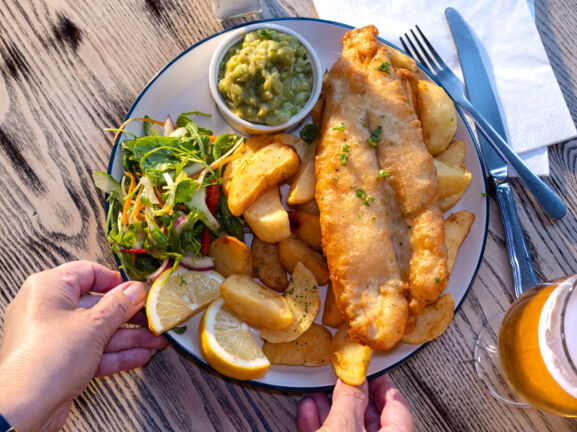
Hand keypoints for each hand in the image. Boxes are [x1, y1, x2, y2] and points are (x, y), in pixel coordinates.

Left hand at [0, 261, 167, 431]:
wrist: (22, 409)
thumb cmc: (46, 359)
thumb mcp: (94, 325)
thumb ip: (120, 305)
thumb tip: (136, 290)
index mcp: (49, 288)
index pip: (88, 272)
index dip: (117, 281)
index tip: (139, 290)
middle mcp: (48, 309)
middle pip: (97, 305)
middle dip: (129, 315)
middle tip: (152, 317)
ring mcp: (53, 337)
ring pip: (98, 331)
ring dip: (128, 337)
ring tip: (155, 341)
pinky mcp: (59, 361)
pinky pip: (92, 351)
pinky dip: (115, 354)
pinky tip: (139, 356)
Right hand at [297, 374, 414, 431]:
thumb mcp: (342, 426)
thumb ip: (349, 399)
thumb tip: (352, 379)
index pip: (398, 407)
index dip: (383, 383)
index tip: (371, 369)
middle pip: (372, 419)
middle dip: (351, 397)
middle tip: (342, 379)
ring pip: (349, 430)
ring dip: (331, 410)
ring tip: (317, 393)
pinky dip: (320, 426)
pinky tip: (308, 412)